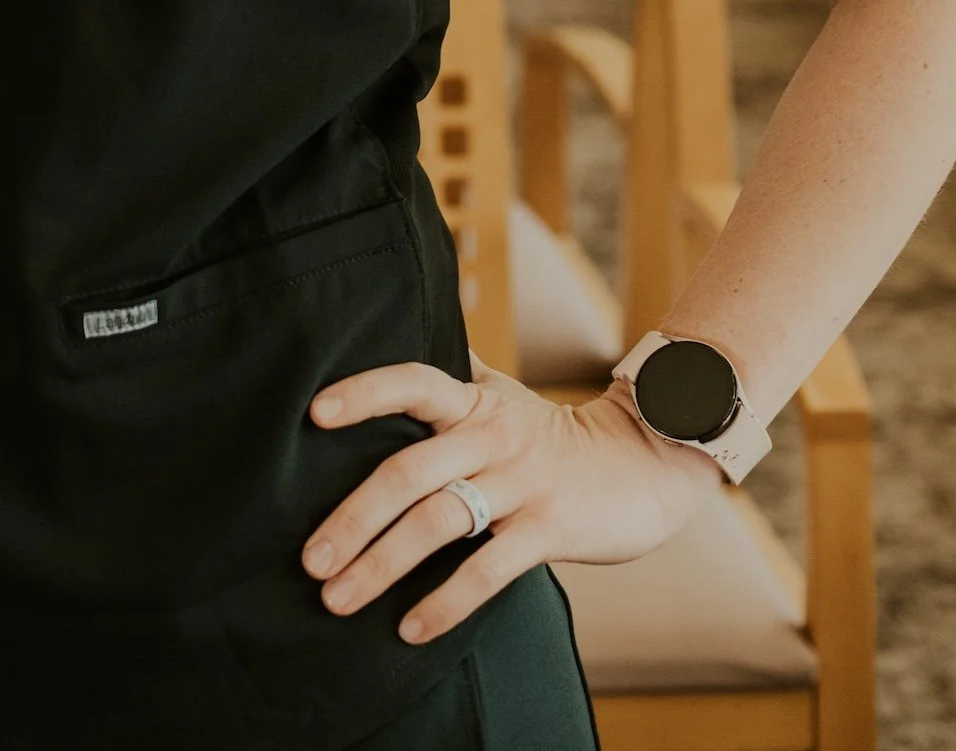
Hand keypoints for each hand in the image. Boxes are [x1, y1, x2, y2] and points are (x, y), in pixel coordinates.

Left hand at [303, 355, 724, 644]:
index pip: (412, 383)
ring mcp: (522, 483)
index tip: (314, 415)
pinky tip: (409, 629)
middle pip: (408, 470)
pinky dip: (445, 602)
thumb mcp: (505, 395)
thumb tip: (414, 326)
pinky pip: (488, 570)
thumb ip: (458, 374)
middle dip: (353, 518)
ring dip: (382, 564)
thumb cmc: (554, 436)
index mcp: (474, 402)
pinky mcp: (550, 529)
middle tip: (310, 560)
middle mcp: (492, 437)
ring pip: (439, 522)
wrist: (645, 464)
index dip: (364, 393)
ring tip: (338, 598)